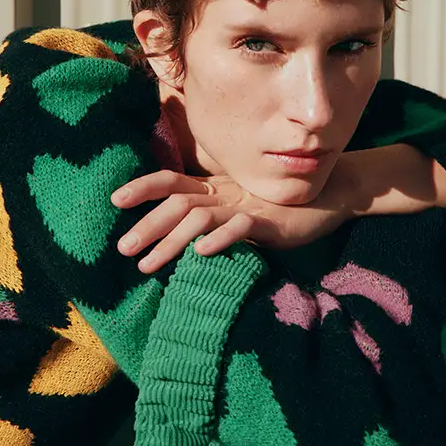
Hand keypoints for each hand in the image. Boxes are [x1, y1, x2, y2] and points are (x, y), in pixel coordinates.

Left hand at [111, 169, 351, 272]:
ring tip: (147, 264)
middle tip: (122, 248)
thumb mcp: (241, 206)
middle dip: (147, 224)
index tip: (116, 200)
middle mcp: (226, 194)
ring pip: (201, 219)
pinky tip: (202, 254)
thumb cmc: (279, 206)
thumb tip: (181, 235)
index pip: (173, 181)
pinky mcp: (268, 223)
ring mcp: (246, 207)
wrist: (329, 196)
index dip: (144, 187)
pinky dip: (221, 239)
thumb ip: (214, 214)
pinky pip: (241, 229)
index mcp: (216, 188)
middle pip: (178, 204)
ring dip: (171, 240)